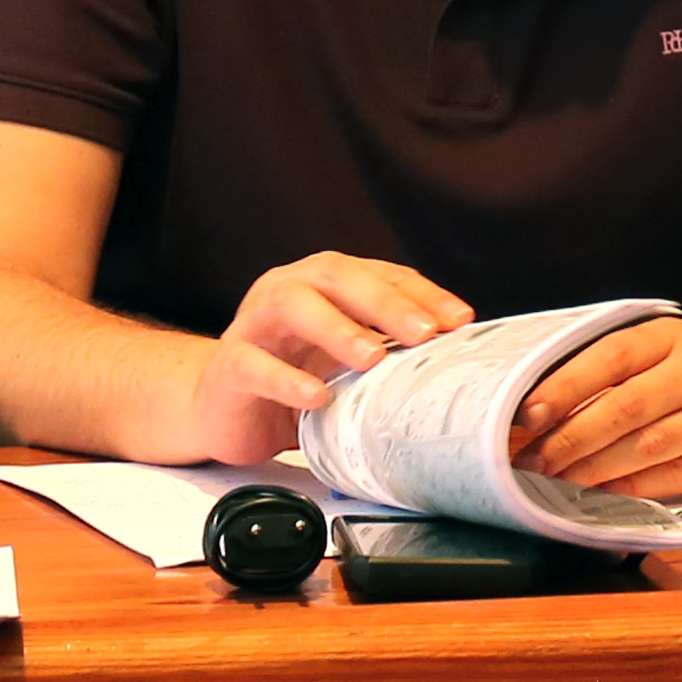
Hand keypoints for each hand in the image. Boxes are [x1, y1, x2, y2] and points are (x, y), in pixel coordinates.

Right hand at [180, 253, 468, 464]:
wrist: (222, 406)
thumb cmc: (292, 374)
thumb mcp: (345, 358)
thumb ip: (386, 347)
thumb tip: (454, 358)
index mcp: (324, 284)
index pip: (380, 274)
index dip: (421, 293)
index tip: (460, 320)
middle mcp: (289, 290)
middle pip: (336, 277)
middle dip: (384, 302)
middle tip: (424, 334)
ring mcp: (255, 324)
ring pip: (292, 305)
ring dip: (337, 328)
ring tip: (373, 357)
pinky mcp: (230, 367)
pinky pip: (255, 365)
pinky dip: (288, 381)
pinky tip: (318, 397)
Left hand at [510, 318, 681, 500]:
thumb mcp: (681, 348)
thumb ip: (626, 370)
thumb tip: (554, 403)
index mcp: (676, 338)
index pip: (610, 357)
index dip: (565, 386)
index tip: (529, 411)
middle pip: (626, 407)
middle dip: (572, 437)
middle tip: (534, 457)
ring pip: (648, 446)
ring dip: (596, 468)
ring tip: (559, 479)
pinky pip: (676, 476)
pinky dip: (635, 487)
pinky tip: (604, 493)